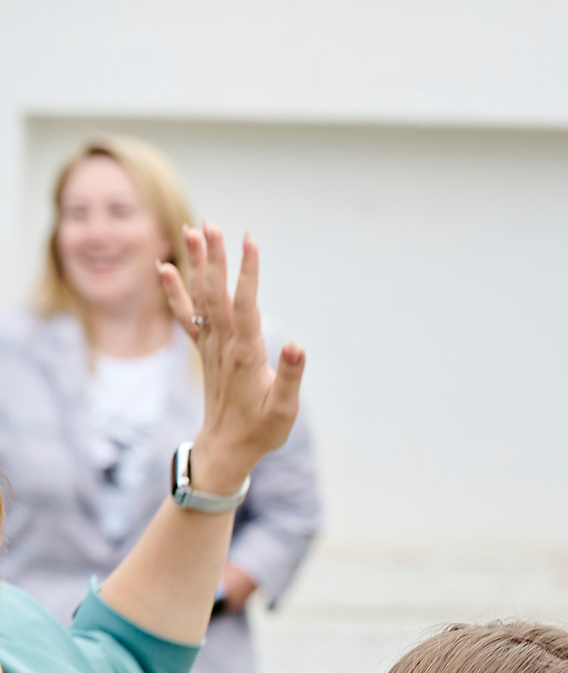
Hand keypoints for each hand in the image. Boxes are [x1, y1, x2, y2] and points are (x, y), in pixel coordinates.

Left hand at [157, 225, 302, 491]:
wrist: (226, 447)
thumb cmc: (262, 429)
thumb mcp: (285, 408)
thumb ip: (290, 375)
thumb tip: (296, 344)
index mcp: (246, 354)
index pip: (246, 304)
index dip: (248, 272)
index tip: (250, 241)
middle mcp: (224, 344)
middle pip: (216, 293)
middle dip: (215, 258)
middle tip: (211, 225)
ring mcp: (211, 346)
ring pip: (201, 298)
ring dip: (196, 264)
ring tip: (192, 231)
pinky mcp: (204, 351)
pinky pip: (186, 316)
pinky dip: (174, 290)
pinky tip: (166, 267)